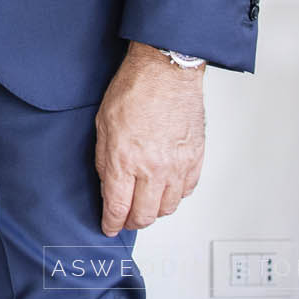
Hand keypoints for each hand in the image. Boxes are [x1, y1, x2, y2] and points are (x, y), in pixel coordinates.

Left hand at [95, 42, 204, 233]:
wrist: (166, 71)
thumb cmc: (134, 89)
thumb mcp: (103, 124)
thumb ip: (104, 159)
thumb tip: (108, 183)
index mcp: (125, 160)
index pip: (118, 206)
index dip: (112, 222)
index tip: (109, 227)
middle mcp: (153, 169)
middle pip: (145, 215)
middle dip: (132, 222)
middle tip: (125, 219)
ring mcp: (177, 166)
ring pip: (168, 208)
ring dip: (154, 211)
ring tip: (145, 204)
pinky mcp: (195, 160)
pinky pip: (187, 191)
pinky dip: (175, 196)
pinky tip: (165, 189)